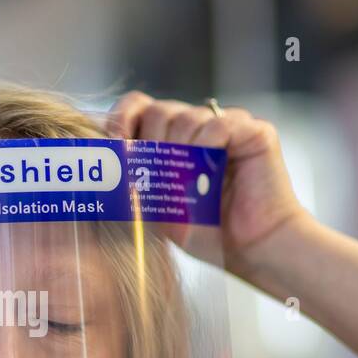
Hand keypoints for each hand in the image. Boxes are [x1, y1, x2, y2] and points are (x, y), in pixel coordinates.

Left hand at [105, 92, 309, 274]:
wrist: (251, 251)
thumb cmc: (204, 232)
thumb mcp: (156, 208)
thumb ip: (132, 180)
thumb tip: (104, 160)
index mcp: (170, 139)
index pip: (136, 107)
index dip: (121, 121)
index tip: (115, 148)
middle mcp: (196, 126)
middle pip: (158, 110)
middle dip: (151, 145)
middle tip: (158, 177)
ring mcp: (226, 125)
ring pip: (187, 116)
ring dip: (180, 152)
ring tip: (190, 183)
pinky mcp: (253, 131)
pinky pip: (219, 124)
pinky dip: (208, 146)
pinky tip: (212, 171)